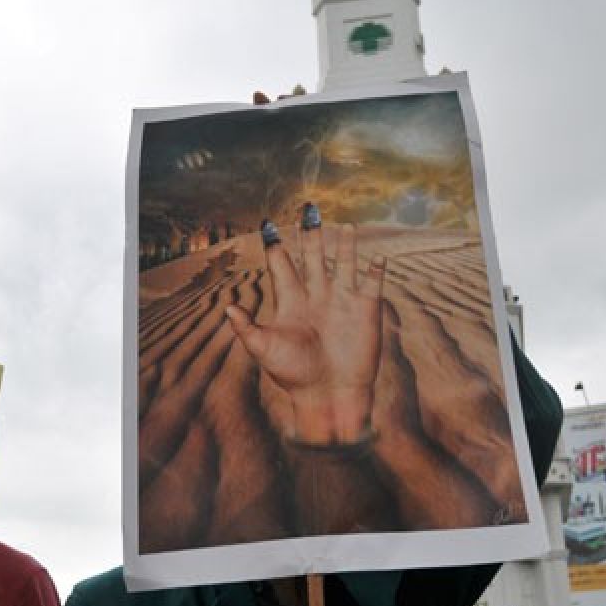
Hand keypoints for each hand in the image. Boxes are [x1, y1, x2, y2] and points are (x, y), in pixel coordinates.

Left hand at [226, 225, 385, 443]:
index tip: (268, 223)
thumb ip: (247, 329)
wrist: (328, 396)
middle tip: (309, 209)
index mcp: (291, 301)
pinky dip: (375, 269)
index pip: (282, 265)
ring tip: (345, 226)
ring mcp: (342, 301)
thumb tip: (228, 308)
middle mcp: (316, 295)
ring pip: (343, 264)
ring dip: (344, 246)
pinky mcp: (366, 311)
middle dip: (310, 234)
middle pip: (312, 256)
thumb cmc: (294, 376)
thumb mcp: (265, 350)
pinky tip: (377, 257)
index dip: (275, 245)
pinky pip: (372, 283)